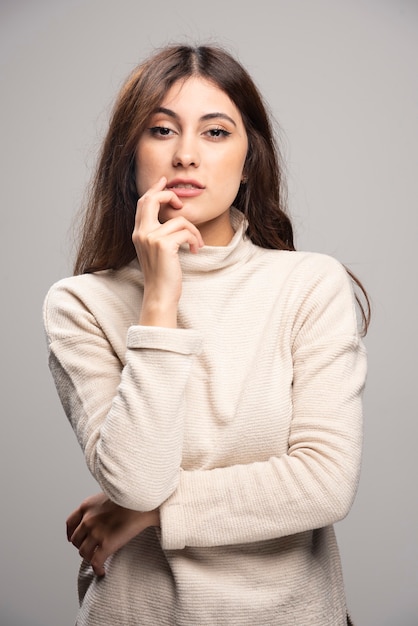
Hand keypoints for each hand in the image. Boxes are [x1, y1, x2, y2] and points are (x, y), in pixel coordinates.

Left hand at [66, 492, 159, 575]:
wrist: (144, 501)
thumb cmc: (130, 497)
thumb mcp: (108, 495)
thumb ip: (98, 506)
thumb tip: (98, 516)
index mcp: (86, 506)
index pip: (70, 523)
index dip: (72, 534)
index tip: (74, 539)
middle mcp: (88, 519)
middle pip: (76, 540)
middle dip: (82, 546)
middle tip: (90, 549)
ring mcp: (96, 532)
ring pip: (83, 553)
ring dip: (89, 558)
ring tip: (96, 560)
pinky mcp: (106, 544)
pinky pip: (96, 562)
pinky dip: (97, 569)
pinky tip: (102, 571)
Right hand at [132, 176, 203, 326]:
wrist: (160, 294)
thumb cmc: (162, 275)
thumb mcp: (156, 250)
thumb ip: (158, 233)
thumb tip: (173, 218)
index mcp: (138, 233)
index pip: (143, 203)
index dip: (154, 190)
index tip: (163, 182)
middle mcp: (141, 232)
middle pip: (152, 199)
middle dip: (169, 196)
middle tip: (181, 202)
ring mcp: (151, 238)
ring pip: (180, 220)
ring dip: (194, 231)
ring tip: (196, 244)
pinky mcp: (164, 245)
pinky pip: (186, 231)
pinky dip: (195, 239)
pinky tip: (195, 250)